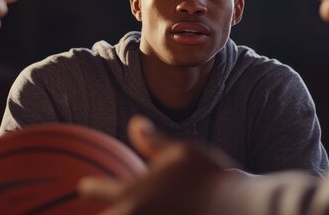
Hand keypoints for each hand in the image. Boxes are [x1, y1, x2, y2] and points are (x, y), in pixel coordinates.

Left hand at [78, 115, 238, 214]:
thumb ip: (153, 142)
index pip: (95, 190)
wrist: (244, 210)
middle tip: (96, 207)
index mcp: (132, 193)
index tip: (84, 188)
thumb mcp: (182, 153)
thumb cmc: (213, 178)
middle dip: (106, 211)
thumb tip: (135, 123)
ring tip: (134, 210)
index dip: (89, 189)